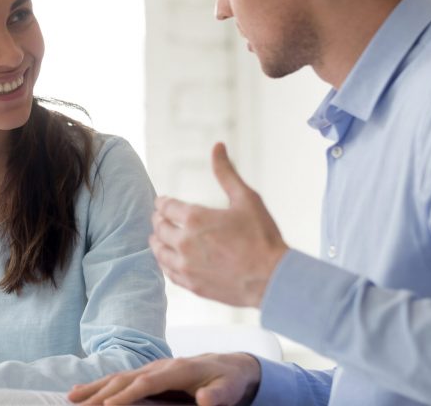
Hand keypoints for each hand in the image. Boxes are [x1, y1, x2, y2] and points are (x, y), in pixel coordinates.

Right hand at [68, 352, 260, 404]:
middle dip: (101, 392)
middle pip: (125, 378)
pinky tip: (83, 392)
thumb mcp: (228, 388)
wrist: (228, 366)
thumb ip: (217, 395)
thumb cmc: (227, 380)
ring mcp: (151, 368)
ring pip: (117, 377)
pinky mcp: (147, 374)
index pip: (147, 383)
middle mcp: (160, 366)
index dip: (127, 394)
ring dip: (94, 387)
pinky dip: (99, 385)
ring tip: (71, 397)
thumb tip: (205, 400)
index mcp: (177, 369)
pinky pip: (119, 379)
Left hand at [152, 143, 287, 306]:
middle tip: (160, 217)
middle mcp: (184, 242)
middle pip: (159, 228)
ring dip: (157, 241)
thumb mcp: (247, 198)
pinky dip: (165, 263)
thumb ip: (226, 172)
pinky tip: (169, 259)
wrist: (273, 279)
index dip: (162, 202)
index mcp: (195, 218)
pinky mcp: (191, 285)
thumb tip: (218, 146)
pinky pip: (168, 272)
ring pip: (158, 251)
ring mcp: (186, 266)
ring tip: (160, 236)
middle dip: (158, 219)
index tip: (163, 201)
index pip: (166, 206)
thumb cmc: (262, 237)